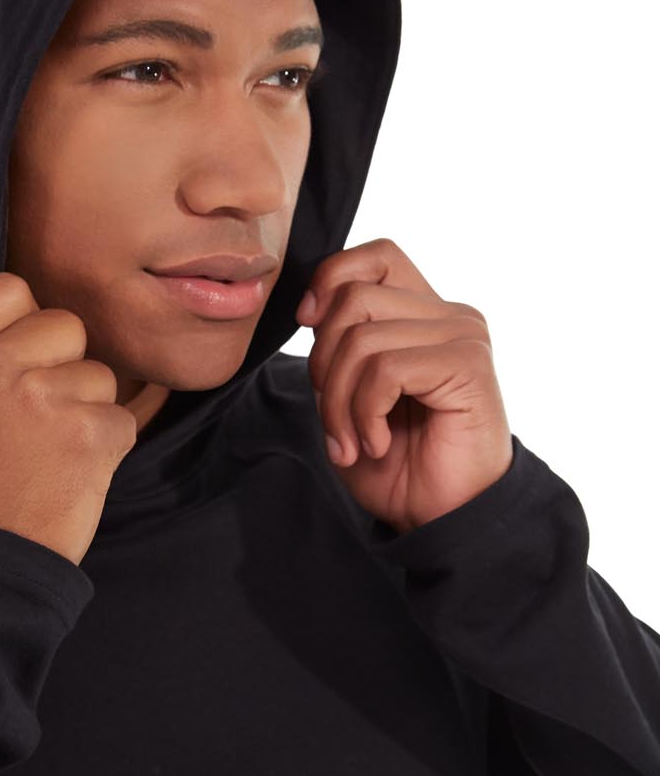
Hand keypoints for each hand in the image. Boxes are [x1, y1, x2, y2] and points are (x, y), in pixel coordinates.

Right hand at [0, 260, 136, 565]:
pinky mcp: (88, 432)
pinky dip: (105, 448)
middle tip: (31, 421)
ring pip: (98, 372)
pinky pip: (120, 416)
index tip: (15, 365)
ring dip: (85, 409)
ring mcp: (39, 398)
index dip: (21, 325)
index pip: (7, 288)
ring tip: (46, 454)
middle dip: (60, 365)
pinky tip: (69, 474)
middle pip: (63, 324)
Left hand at [295, 237, 513, 533]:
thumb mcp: (348, 397)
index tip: (308, 327)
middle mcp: (448, 315)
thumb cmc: (399, 464)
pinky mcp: (468, 365)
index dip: (330, 280)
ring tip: (354, 443)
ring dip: (339, 404)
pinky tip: (378, 444)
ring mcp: (462, 336)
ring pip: (361, 338)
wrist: (444, 517)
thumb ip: (336, 347)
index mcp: (422, 314)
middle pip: (352, 299)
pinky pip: (385, 370)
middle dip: (323, 367)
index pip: (375, 257)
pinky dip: (364, 414)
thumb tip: (310, 309)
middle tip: (335, 424)